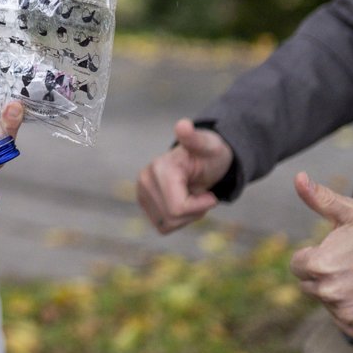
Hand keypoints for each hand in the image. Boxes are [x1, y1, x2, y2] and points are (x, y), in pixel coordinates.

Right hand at [135, 118, 233, 233]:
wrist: (202, 159)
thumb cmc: (210, 153)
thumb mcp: (209, 146)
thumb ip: (195, 138)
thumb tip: (183, 125)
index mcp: (159, 168)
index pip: (178, 208)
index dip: (200, 207)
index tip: (212, 195)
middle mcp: (144, 179)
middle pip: (172, 218)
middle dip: (194, 212)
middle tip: (202, 195)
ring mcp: (141, 192)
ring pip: (166, 225)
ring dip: (187, 217)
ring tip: (193, 197)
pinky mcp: (143, 203)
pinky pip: (162, 226)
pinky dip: (178, 220)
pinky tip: (184, 203)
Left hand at [290, 171, 352, 341]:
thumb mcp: (351, 214)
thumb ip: (320, 198)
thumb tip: (298, 177)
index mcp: (319, 264)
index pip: (297, 265)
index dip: (314, 256)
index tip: (336, 252)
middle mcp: (328, 292)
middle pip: (309, 285)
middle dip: (323, 275)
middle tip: (352, 266)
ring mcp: (344, 313)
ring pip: (326, 303)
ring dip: (338, 293)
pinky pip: (343, 321)